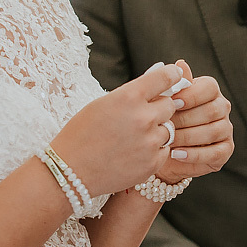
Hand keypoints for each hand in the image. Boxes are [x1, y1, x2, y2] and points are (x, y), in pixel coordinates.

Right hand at [50, 62, 184, 193]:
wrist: (70, 172)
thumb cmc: (82, 134)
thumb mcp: (103, 104)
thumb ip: (132, 94)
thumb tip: (159, 82)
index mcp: (129, 97)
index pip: (165, 77)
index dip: (172, 74)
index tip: (176, 75)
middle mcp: (143, 117)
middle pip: (170, 104)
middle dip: (159, 108)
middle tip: (143, 115)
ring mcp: (150, 142)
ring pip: (169, 129)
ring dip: (157, 130)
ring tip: (134, 138)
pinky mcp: (153, 163)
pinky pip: (165, 150)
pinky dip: (154, 150)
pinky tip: (134, 153)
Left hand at [158, 60, 233, 184]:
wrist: (164, 151)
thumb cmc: (165, 121)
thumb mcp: (165, 103)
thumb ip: (174, 86)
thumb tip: (181, 63)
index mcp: (209, 91)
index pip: (210, 87)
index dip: (192, 95)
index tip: (173, 103)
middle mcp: (222, 108)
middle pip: (213, 110)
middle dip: (186, 119)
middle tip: (166, 125)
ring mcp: (226, 129)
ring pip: (214, 131)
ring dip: (188, 137)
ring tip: (168, 141)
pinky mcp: (226, 150)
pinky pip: (215, 152)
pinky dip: (194, 154)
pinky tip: (177, 154)